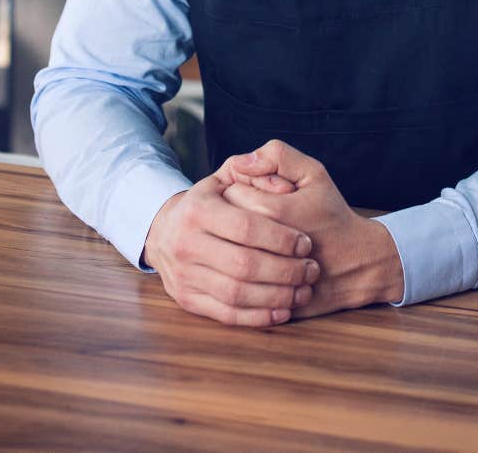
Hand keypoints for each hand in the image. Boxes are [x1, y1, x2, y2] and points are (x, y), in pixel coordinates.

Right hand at [142, 155, 318, 327]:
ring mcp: (183, 274)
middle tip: (311, 270)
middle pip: (244, 265)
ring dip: (277, 296)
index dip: (281, 238)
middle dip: (285, 270)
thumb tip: (261, 161)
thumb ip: (252, 166)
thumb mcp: (226, 177)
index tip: (306, 243)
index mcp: (198, 208)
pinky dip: (258, 316)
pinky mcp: (186, 300)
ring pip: (237, 293)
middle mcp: (186, 242)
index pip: (247, 227)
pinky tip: (283, 311)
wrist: (166, 232)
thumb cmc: (212, 203)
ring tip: (303, 291)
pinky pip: (226, 314)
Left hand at [219, 140, 403, 317]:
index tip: (264, 193)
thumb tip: (241, 161)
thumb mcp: (314, 173)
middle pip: (225, 223)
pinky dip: (243, 272)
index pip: (230, 191)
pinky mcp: (264, 300)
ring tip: (261, 240)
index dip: (244, 187)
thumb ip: (278, 156)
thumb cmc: (333, 216)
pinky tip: (263, 262)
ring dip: (238, 245)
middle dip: (238, 216)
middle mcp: (264, 245)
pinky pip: (237, 282)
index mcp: (273, 211)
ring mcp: (264, 277)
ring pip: (228, 254)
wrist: (357, 264)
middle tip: (262, 216)